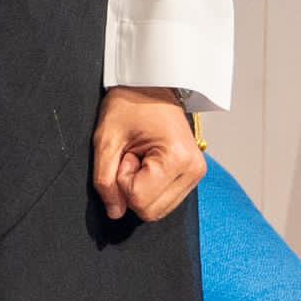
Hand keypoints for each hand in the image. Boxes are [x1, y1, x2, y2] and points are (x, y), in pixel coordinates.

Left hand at [94, 86, 204, 223]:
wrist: (151, 88)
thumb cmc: (129, 106)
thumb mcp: (106, 139)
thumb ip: (105, 180)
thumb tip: (114, 212)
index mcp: (177, 159)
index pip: (139, 201)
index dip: (122, 181)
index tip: (126, 155)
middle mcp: (193, 171)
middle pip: (150, 211)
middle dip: (131, 188)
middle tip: (132, 156)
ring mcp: (196, 174)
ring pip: (158, 209)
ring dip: (140, 187)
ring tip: (140, 157)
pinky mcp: (192, 176)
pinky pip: (164, 200)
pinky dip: (150, 187)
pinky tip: (148, 163)